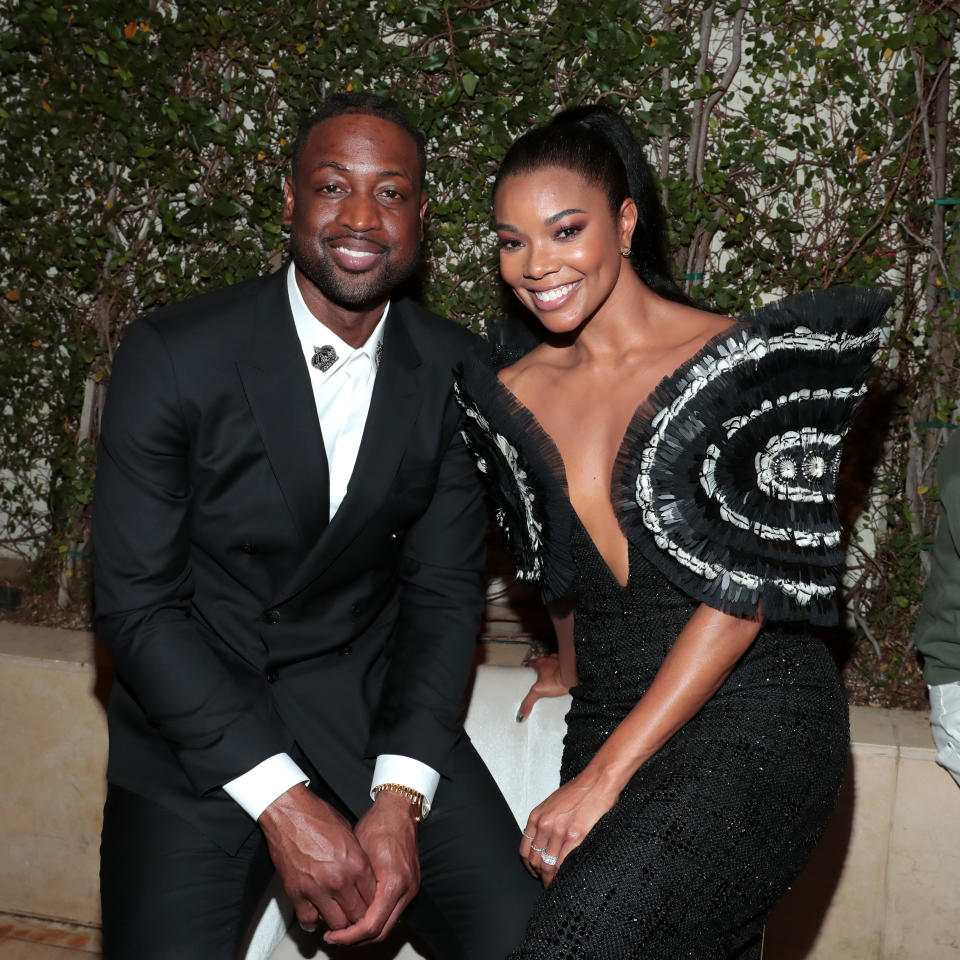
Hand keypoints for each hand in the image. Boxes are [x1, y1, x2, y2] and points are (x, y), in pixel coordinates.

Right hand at [258, 784, 375, 935]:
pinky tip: (317, 915)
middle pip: (357, 914)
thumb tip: (363, 876)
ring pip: (336, 923)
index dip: (372, 901)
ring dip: (339, 921)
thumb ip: (358, 857)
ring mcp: (317, 888)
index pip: (373, 897)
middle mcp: (339, 879)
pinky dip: (314, 922)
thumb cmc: (318, 816)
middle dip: (358, 915)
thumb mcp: (349, 833)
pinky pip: (308, 920)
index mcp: (355, 862)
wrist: (289, 811)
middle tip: (355, 912)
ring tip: (338, 915)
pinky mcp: (296, 892)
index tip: (369, 902)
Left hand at [324, 790, 420, 945]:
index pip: (371, 925)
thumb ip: (351, 885)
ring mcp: (410, 888)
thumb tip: (334, 908)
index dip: (349, 936)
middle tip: (335, 936)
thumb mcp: (357, 854)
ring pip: (388, 925)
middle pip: (381, 932)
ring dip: (366, 931)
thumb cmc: (378, 825)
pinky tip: (360, 914)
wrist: (399, 810)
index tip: (333, 935)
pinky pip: (393, 913)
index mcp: (393, 882)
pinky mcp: (409, 886)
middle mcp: (406, 889)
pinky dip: (376, 919)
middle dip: (356, 939)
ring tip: (344, 928)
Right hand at [517, 654, 571, 721]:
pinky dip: (560, 670)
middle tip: (538, 678)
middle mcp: (549, 659)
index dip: (528, 668)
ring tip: (550, 678)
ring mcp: (559, 660)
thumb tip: (521, 713)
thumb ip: (528, 702)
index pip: (530, 663)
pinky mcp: (567, 665)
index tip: (526, 672)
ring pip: (551, 662)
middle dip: (539, 669)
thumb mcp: (538, 692)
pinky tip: (560, 677)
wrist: (573, 678)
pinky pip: (562, 665)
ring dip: (550, 668)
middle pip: (541, 662)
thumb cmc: (558, 680)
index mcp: (540, 663)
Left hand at [520, 770, 619, 886]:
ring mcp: (559, 831)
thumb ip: (546, 822)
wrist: (597, 782)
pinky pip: (562, 863)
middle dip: (540, 876)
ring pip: (548, 865)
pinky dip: (562, 876)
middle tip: (547, 884)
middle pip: (535, 860)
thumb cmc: (579, 791)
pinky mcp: (575, 837)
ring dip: (550, 880)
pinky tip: (566, 881)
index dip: (530, 866)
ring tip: (556, 887)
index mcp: (537, 816)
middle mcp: (544, 824)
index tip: (535, 873)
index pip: (525, 850)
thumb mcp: (553, 804)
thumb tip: (545, 843)